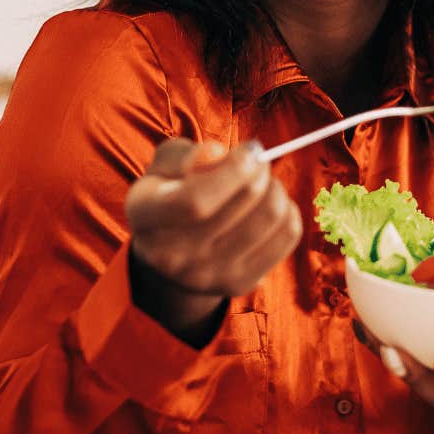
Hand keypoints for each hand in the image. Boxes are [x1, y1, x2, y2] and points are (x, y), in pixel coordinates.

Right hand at [125, 139, 300, 341]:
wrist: (172, 257)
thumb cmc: (171, 194)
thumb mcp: (165, 167)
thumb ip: (185, 155)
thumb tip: (216, 154)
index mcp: (144, 217)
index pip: (195, 200)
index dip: (233, 170)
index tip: (250, 150)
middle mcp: (171, 256)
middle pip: (243, 204)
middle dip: (260, 171)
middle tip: (258, 162)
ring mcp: (207, 276)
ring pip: (272, 216)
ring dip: (275, 188)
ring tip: (262, 184)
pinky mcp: (240, 283)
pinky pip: (288, 235)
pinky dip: (288, 210)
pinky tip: (267, 206)